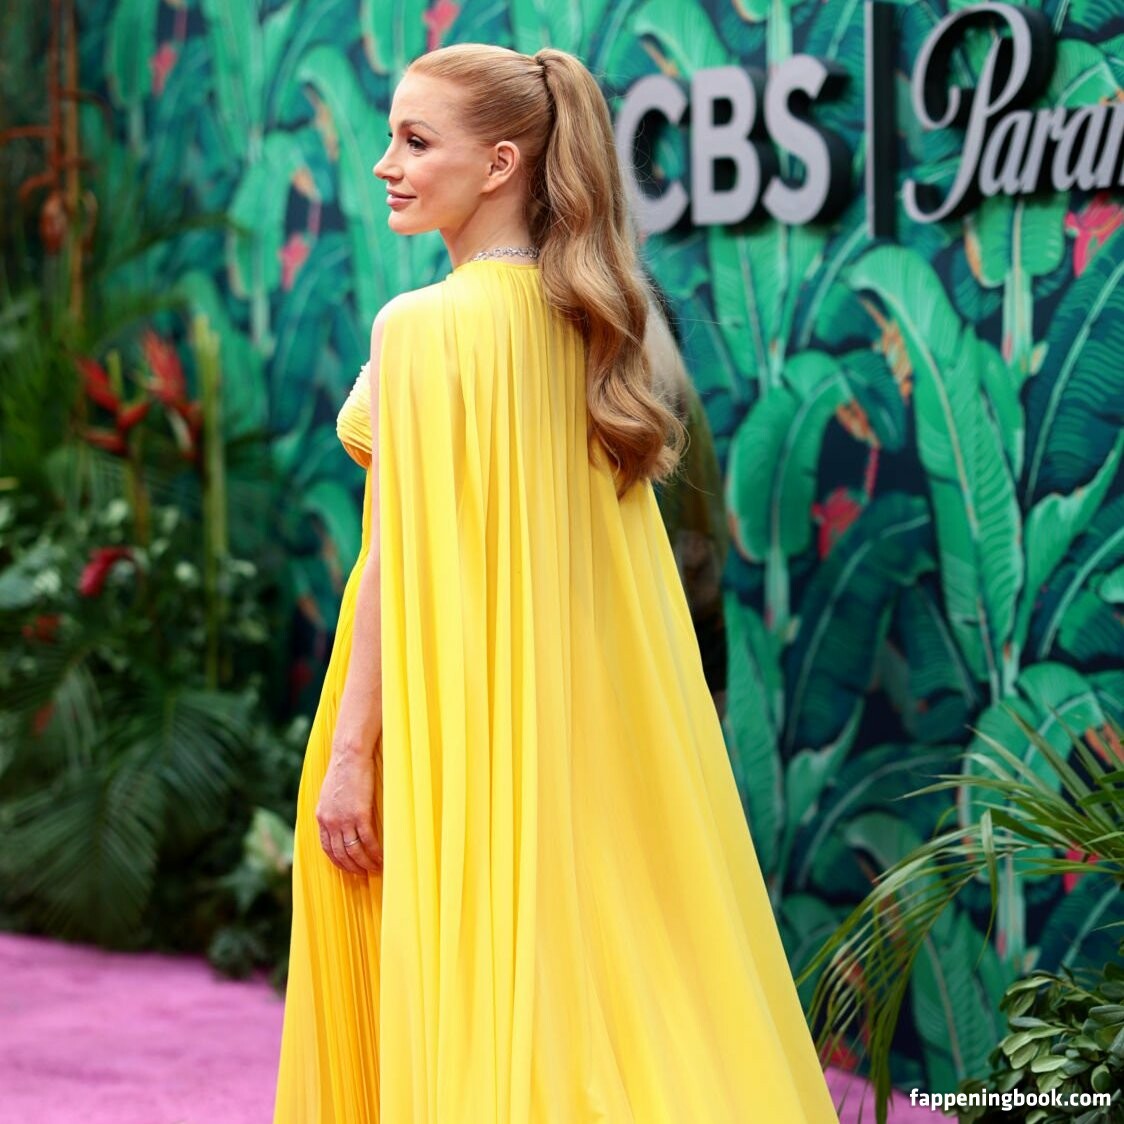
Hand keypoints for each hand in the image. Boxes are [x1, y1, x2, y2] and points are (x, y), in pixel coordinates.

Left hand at [315, 742, 381, 875]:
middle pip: (341, 854)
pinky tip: (381, 857)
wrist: (349, 756)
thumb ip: (333, 809)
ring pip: (354, 851)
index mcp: (322, 817)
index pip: (327, 848)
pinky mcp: (359, 814)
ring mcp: (344, 819)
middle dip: (353, 867)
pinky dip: (374, 853)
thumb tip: (340, 819)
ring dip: (365, 864)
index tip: (348, 868)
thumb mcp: (330, 793)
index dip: (338, 861)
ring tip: (375, 869)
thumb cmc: (343, 770)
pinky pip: (367, 841)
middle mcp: (330, 822)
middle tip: (364, 874)